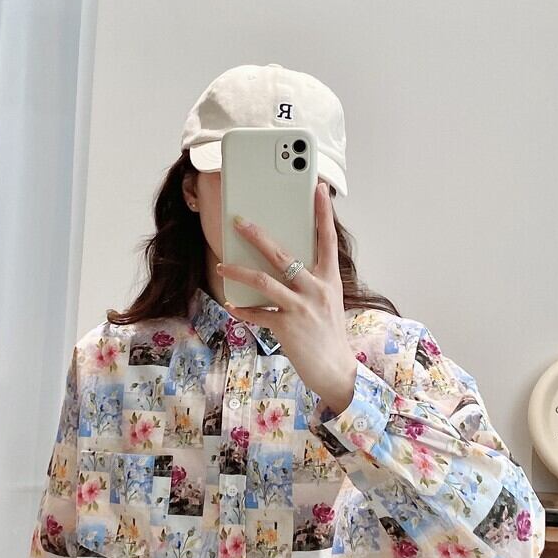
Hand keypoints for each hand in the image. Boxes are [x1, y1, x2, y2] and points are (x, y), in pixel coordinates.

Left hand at [217, 181, 358, 414]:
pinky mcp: (287, 326)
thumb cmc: (328, 334)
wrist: (335, 369)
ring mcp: (302, 307)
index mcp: (329, 279)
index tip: (319, 188)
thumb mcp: (327, 302)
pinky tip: (232, 305)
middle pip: (283, 254)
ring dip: (239, 272)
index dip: (323, 213)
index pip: (327, 239)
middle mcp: (317, 289)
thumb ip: (311, 282)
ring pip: (264, 280)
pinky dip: (243, 309)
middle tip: (240, 221)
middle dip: (258, 235)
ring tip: (223, 266)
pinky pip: (259, 313)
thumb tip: (284, 266)